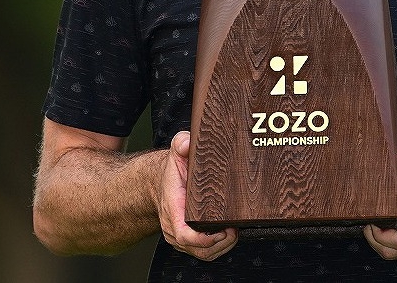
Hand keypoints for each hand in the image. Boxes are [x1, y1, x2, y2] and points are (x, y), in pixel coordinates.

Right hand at [157, 131, 237, 260]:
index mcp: (173, 210)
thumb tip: (187, 143)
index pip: (184, 234)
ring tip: (234, 231)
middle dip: (219, 243)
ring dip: (222, 246)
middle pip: (198, 249)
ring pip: (204, 254)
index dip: (201, 239)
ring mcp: (183, 236)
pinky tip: (229, 234)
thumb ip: (181, 143)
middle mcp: (176, 228)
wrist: (162, 184)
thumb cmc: (172, 172)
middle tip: (234, 229)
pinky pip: (204, 251)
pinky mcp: (190, 239)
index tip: (218, 232)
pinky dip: (219, 247)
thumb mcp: (176, 153)